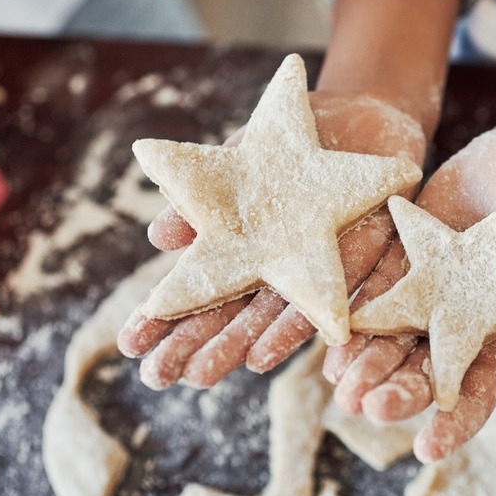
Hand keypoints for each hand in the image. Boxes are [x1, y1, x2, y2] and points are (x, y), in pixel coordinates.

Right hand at [117, 91, 426, 388]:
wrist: (368, 118)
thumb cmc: (297, 140)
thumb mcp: (242, 158)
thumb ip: (207, 196)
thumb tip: (158, 238)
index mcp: (247, 245)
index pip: (201, 287)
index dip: (164, 314)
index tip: (128, 343)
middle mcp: (279, 267)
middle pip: (234, 316)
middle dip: (194, 345)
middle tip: (154, 376)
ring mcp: (318, 270)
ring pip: (275, 319)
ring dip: (236, 346)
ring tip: (198, 375)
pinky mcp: (363, 265)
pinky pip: (328, 303)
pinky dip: (297, 328)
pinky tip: (265, 355)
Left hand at [325, 125, 495, 461]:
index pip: (475, 393)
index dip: (453, 422)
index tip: (428, 450)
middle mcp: (457, 326)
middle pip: (422, 369)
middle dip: (396, 391)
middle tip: (368, 409)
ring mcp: (427, 294)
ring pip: (390, 337)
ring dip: (365, 362)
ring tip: (341, 386)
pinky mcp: (401, 260)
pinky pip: (371, 291)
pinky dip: (353, 314)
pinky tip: (330, 334)